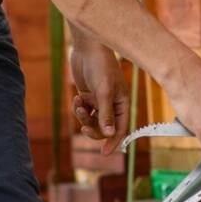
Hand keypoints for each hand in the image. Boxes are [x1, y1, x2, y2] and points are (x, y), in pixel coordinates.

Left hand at [70, 37, 132, 155]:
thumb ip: (106, 113)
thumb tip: (109, 134)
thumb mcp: (104, 90)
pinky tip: (77, 97)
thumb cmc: (101, 66)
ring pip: (92, 121)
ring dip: (84, 117)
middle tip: (84, 128)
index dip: (114, 142)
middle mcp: (113, 104)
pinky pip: (84, 111)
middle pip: (105, 128)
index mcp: (123, 103)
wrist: (88, 48)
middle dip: (94, 129)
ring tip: (78, 104)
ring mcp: (100, 101)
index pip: (120, 128)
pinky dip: (79, 108)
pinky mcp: (88, 96)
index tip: (104, 153)